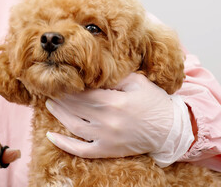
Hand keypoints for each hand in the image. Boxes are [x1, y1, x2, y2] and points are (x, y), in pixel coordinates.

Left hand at [45, 73, 192, 165]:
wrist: (170, 130)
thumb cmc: (155, 102)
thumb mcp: (138, 82)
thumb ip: (117, 76)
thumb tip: (97, 70)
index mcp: (115, 101)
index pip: (84, 92)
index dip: (70, 86)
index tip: (62, 80)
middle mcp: (108, 121)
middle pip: (76, 107)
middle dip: (61, 98)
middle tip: (51, 90)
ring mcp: (106, 138)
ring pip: (74, 126)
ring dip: (59, 115)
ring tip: (50, 104)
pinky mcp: (107, 150)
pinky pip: (82, 150)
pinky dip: (65, 145)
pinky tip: (52, 137)